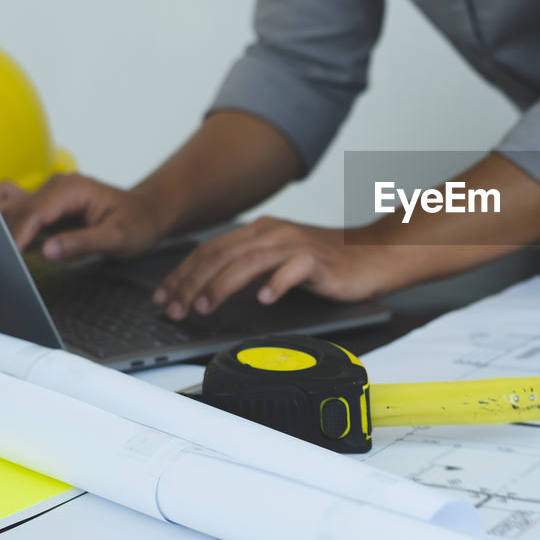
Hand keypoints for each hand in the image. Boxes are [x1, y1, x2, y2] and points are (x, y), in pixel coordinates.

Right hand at [0, 174, 171, 260]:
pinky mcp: (45, 204)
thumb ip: (83, 243)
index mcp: (72, 189)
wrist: (148, 212)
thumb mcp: (118, 238)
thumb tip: (48, 251)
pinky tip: (1, 242)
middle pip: (16, 210)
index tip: (7, 258)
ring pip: (10, 208)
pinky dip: (5, 223)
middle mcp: (56, 185)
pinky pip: (16, 209)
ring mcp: (48, 193)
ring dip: (1, 228)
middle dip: (5, 236)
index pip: (32, 212)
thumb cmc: (139, 223)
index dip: (16, 236)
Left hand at [152, 217, 388, 318]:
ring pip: (248, 261)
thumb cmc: (330, 263)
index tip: (163, 296)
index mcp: (261, 230)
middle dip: (190, 282)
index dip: (181, 273)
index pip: (210, 249)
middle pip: (221, 254)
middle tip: (174, 308)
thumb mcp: (282, 259)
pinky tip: (264, 299)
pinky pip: (292, 270)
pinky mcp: (318, 260)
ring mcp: (296, 244)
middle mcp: (274, 232)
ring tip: (204, 306)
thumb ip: (250, 266)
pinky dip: (274, 284)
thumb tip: (209, 289)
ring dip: (221, 285)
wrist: (376, 255)